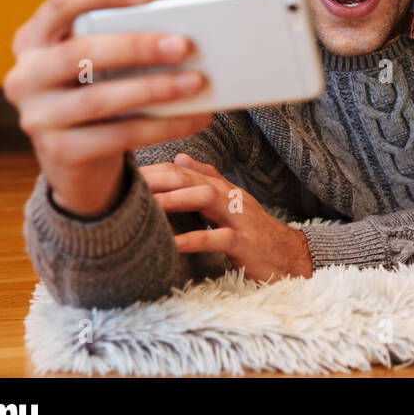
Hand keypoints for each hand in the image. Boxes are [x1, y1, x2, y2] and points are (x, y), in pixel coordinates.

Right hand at [2, 0, 212, 218]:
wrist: (73, 157)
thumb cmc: (96, 89)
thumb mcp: (99, 63)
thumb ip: (123, 42)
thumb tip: (185, 37)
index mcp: (34, 38)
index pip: (62, 3)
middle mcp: (25, 75)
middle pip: (81, 53)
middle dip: (136, 47)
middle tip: (184, 45)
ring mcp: (37, 117)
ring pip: (99, 99)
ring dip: (154, 89)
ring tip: (197, 82)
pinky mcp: (59, 152)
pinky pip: (117, 137)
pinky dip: (162, 126)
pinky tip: (196, 118)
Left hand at [141, 154, 312, 281]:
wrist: (291, 258)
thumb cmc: (255, 234)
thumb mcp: (230, 203)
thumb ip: (207, 180)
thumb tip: (180, 155)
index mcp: (223, 189)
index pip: (184, 171)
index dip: (154, 169)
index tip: (122, 173)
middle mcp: (231, 197)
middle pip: (192, 178)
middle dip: (158, 178)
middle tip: (125, 182)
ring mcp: (240, 218)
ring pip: (206, 198)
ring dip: (174, 200)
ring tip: (145, 206)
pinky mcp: (246, 244)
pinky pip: (219, 238)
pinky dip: (195, 240)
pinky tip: (173, 244)